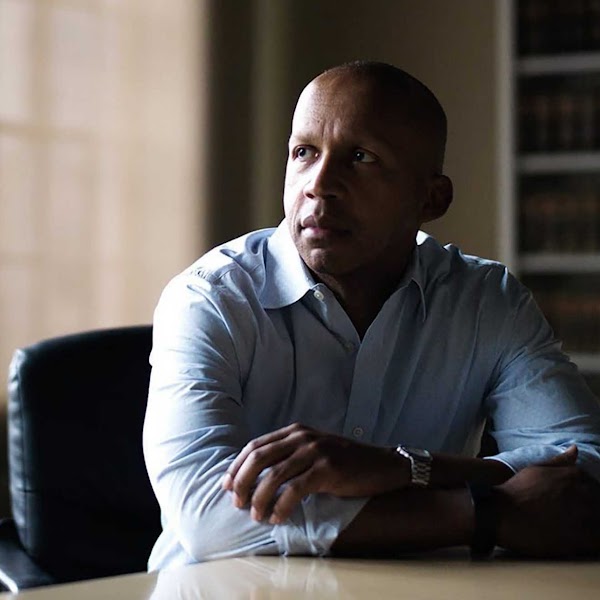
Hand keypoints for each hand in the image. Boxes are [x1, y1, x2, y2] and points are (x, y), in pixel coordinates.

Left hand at [221, 423, 408, 523]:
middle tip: (237, 503)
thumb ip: (288, 456)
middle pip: (259, 457)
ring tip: (257, 515)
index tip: (226, 486)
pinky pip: (295, 489)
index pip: (255, 446)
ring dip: (260, 498)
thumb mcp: (313, 452)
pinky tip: (278, 517)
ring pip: (274, 474)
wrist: (381, 465)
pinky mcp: (328, 468)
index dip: (236, 466)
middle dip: (241, 482)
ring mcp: (315, 451)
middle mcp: (302, 437)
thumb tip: (255, 478)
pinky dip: (282, 505)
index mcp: (295, 431)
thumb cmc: (344, 463)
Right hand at [495, 446, 599, 557]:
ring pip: (599, 520)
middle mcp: (585, 491)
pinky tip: (576, 541)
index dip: (585, 500)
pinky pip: (598, 541)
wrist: (502, 513)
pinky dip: (592, 541)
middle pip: (599, 504)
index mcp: (576, 475)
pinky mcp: (584, 537)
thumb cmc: (516, 492)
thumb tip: (574, 449)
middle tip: (569, 519)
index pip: (595, 488)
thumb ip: (559, 461)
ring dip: (591, 526)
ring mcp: (586, 514)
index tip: (572, 507)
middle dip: (590, 512)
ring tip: (570, 529)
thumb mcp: (535, 469)